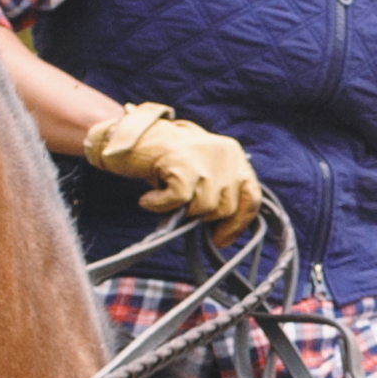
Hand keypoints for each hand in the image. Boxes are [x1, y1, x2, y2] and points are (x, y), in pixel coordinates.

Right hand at [86, 101, 263, 233]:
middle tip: (178, 207)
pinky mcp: (181, 163)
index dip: (238, 224)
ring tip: (161, 196)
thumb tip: (227, 233)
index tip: (220, 239)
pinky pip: (179, 201)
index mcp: (233, 154)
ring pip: (205, 207)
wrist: (125, 138)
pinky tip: (148, 198)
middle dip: (202, 217)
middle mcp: (224, 152)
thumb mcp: (201, 172)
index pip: (251, 196)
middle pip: (226, 207)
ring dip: (180, 210)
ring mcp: (203, 157)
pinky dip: (160, 205)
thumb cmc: (162, 162)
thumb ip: (219, 192)